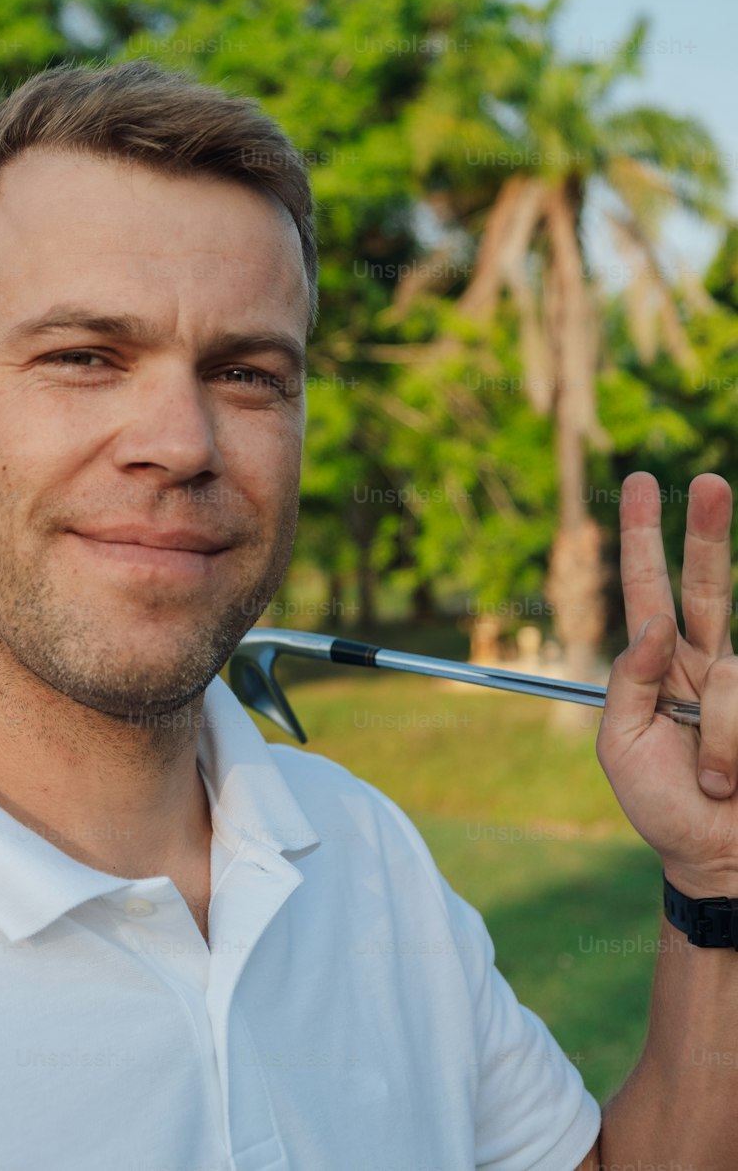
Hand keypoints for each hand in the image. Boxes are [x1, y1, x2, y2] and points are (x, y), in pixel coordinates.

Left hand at [597, 471, 737, 898]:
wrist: (718, 865)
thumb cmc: (664, 809)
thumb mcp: (620, 747)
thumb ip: (628, 681)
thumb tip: (652, 625)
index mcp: (663, 667)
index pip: (651, 590)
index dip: (645, 538)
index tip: (643, 482)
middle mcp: (709, 665)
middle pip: (711, 585)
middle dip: (708, 532)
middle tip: (706, 482)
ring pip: (732, 675)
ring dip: (718, 740)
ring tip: (716, 784)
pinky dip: (734, 751)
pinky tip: (735, 782)